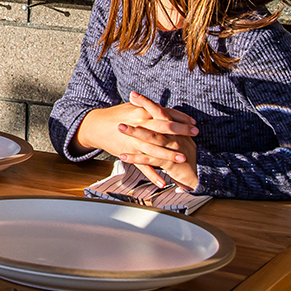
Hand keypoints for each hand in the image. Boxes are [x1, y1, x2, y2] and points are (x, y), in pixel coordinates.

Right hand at [77, 91, 200, 189]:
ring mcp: (133, 142)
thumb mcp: (132, 108)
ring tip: (184, 158)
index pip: (164, 114)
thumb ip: (148, 108)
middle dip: (180, 132)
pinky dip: (153, 175)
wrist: (95, 126)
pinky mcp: (128, 154)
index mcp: (140, 113)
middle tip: (195, 134)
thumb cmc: (116, 116)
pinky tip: (163, 182)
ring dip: (170, 154)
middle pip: (162, 129)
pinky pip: (142, 166)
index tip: (192, 122)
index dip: (180, 118)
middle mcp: (138, 127)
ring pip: (154, 149)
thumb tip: (164, 108)